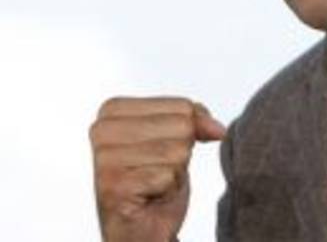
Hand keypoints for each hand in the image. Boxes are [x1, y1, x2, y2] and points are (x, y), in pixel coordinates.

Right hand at [89, 96, 225, 241]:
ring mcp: (105, 159)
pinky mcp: (114, 185)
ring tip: (153, 184)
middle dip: (179, 154)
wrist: (142, 229)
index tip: (162, 151)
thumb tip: (216, 129)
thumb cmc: (155, 182)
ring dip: (174, 174)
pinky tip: (149, 197)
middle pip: (182, 125)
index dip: (186, 132)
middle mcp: (102, 130)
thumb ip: (196, 119)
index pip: (181, 106)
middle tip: (157, 171)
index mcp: (113, 110)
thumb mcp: (179, 139)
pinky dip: (168, 190)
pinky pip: (168, 176)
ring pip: (176, 150)